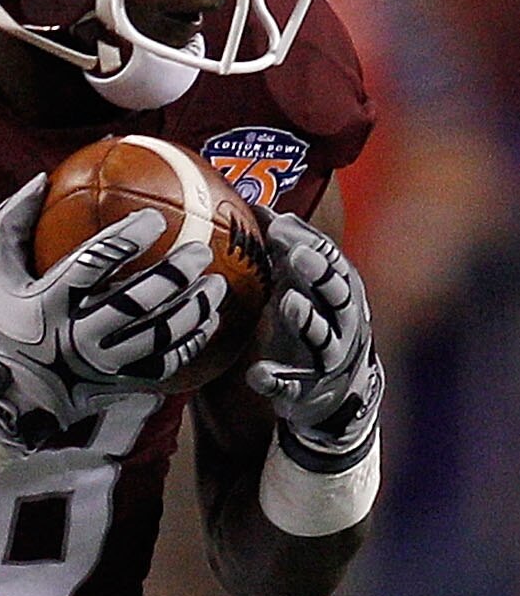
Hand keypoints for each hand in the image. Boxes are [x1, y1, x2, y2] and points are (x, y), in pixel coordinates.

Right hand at [0, 177, 217, 446]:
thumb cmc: (2, 323)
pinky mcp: (118, 384)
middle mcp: (77, 336)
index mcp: (48, 303)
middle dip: (173, 276)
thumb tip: (43, 177)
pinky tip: (209, 321)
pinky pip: (164, 365)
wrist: (8, 395)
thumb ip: (12, 222)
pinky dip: (191, 343)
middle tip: (200, 251)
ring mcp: (102, 364)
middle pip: (135, 303)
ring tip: (216, 284)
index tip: (155, 219)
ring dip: (193, 309)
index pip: (91, 265)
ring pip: (158, 336)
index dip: (126, 240)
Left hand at [246, 216, 382, 468]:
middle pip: (338, 295)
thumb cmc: (313, 322)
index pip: (332, 261)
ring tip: (287, 302)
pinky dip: (277, 380)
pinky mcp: (308, 390)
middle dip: (321, 275)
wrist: (333, 390)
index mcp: (341, 293)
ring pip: (323, 338)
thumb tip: (254, 204)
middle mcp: (343, 323)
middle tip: (298, 257)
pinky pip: (293, 386)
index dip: (309, 243)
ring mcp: (328, 358)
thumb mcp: (300, 286)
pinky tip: (256, 374)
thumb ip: (281, 250)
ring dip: (307, 319)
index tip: (280, 226)